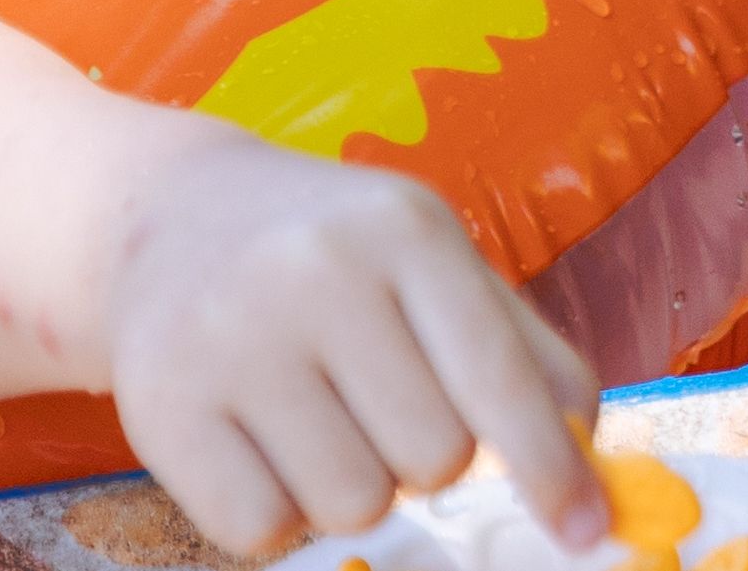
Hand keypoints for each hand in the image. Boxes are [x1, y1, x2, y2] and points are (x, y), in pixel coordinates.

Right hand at [104, 134, 604, 559]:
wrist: (165, 215)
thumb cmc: (332, 252)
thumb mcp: (432, 260)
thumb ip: (523, 352)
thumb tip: (586, 455)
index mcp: (405, 229)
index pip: (499, 378)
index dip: (551, 469)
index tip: (585, 532)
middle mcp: (316, 271)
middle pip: (434, 460)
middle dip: (425, 457)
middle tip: (379, 401)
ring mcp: (231, 338)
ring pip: (353, 505)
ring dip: (352, 487)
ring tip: (316, 415)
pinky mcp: (161, 405)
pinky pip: (260, 529)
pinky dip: (274, 511)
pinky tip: (257, 441)